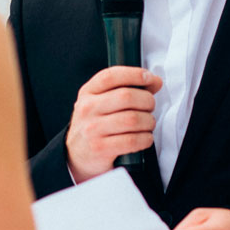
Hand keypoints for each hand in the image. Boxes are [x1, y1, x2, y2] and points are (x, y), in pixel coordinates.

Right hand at [65, 66, 161, 182]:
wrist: (76, 156)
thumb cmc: (94, 125)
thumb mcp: (100, 103)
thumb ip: (124, 89)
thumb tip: (154, 82)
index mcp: (87, 92)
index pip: (111, 76)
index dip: (134, 74)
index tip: (150, 78)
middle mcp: (87, 108)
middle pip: (126, 96)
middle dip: (147, 100)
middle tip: (150, 107)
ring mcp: (92, 129)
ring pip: (133, 119)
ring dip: (148, 121)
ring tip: (148, 124)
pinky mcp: (100, 148)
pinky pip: (132, 140)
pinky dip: (145, 139)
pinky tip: (145, 138)